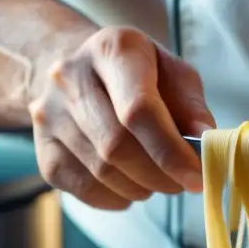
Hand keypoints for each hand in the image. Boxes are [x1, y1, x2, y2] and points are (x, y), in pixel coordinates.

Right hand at [29, 26, 215, 209]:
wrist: (77, 72)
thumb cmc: (135, 74)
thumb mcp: (171, 72)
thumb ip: (191, 105)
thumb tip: (205, 139)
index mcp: (112, 50)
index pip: (138, 110)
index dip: (170, 151)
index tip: (195, 176)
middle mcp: (71, 77)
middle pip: (117, 146)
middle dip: (158, 175)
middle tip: (180, 183)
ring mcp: (50, 115)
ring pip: (102, 172)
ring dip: (140, 187)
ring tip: (156, 179)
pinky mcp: (43, 149)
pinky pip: (84, 188)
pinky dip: (116, 197)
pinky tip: (130, 185)